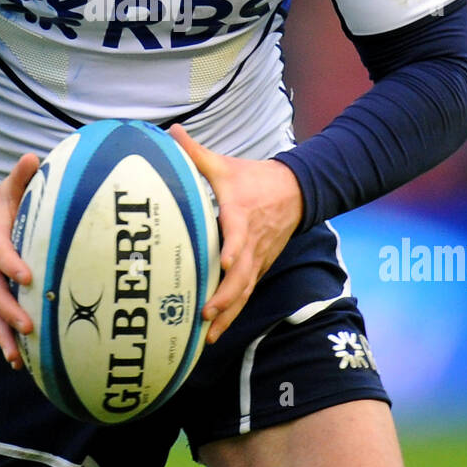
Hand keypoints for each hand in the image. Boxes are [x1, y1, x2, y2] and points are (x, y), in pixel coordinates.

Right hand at [0, 152, 39, 367]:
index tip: (27, 275)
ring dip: (4, 334)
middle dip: (9, 309)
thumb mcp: (7, 188)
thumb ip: (21, 177)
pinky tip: (18, 362)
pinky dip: (4, 341)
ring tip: (18, 356)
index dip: (11, 264)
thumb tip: (34, 158)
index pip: (0, 252)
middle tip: (28, 324)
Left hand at [167, 124, 302, 343]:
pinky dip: (232, 314)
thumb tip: (170, 132)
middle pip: (241, 275)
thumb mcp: (224, 164)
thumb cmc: (254, 179)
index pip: (239, 234)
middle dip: (224, 297)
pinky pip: (245, 295)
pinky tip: (215, 332)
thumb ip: (195, 152)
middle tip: (205, 313)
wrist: (295, 192)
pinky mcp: (258, 268)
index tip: (223, 261)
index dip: (233, 248)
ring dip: (227, 314)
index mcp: (241, 216)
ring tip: (208, 335)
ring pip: (244, 292)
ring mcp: (257, 259)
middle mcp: (251, 243)